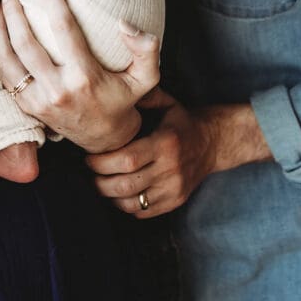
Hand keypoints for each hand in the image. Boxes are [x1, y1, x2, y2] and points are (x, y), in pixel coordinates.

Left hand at [0, 0, 159, 152]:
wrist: (103, 139)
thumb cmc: (122, 100)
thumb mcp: (145, 79)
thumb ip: (146, 50)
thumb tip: (124, 23)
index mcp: (84, 77)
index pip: (65, 30)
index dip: (53, 2)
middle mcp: (57, 89)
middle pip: (26, 44)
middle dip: (13, 12)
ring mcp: (38, 100)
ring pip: (6, 59)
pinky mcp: (26, 106)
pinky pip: (1, 75)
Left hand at [86, 89, 271, 218]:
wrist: (212, 143)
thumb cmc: (181, 121)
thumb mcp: (167, 103)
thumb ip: (144, 97)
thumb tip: (116, 89)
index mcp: (166, 143)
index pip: (128, 159)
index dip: (103, 161)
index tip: (88, 156)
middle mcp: (171, 169)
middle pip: (126, 184)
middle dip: (99, 180)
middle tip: (88, 170)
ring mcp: (173, 189)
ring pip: (132, 202)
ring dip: (108, 195)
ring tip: (98, 182)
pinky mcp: (175, 202)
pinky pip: (142, 211)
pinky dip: (123, 205)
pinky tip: (116, 192)